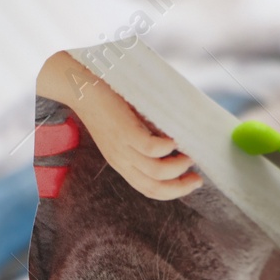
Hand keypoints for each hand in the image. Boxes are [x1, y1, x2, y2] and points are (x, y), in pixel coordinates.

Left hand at [36, 51, 200, 199]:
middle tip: (198, 178)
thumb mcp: (126, 130)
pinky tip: (174, 139)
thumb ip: (145, 140)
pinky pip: (151, 149)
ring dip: (177, 167)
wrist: (81, 88)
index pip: (150, 190)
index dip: (174, 191)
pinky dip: (167, 148)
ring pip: (156, 172)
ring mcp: (122, 148)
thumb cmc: (109, 104)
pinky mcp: (124, 132)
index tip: (193, 182)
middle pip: (155, 188)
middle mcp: (122, 161)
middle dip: (180, 188)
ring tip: (189, 155)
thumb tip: (175, 144)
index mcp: (123, 163)